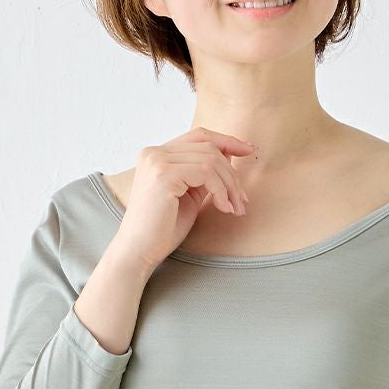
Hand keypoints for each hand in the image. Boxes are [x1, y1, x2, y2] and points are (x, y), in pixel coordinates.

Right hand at [109, 127, 256, 272]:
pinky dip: (221, 191)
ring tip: (235, 208)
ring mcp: (157, 161)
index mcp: (158, 154)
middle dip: (232, 174)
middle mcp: (155, 152)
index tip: (248, 151)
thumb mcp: (190, 195)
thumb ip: (205, 175)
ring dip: (230, 185)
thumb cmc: (163, 229)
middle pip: (208, 147)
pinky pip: (206, 173)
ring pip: (211, 160)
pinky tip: (224, 209)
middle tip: (243, 200)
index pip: (199, 136)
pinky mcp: (163, 175)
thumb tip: (229, 156)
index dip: (226, 141)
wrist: (139, 251)